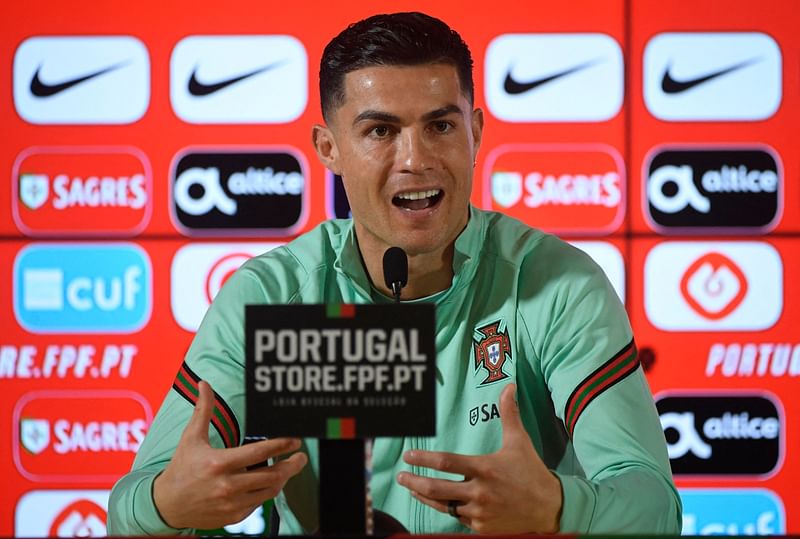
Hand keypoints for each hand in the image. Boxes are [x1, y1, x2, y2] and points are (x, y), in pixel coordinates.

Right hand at [153, 380, 307, 528]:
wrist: (167, 505)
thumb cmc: (181, 468)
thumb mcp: (191, 437)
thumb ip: (203, 410)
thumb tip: (204, 385)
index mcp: (219, 464)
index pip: (259, 453)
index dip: (281, 445)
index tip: (295, 440)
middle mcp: (227, 486)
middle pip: (271, 475)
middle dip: (291, 465)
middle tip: (301, 456)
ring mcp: (232, 504)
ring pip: (269, 491)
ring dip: (283, 478)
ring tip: (290, 467)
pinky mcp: (234, 516)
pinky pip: (259, 503)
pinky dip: (267, 491)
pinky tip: (270, 481)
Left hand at [396, 383, 561, 533]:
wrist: (549, 508)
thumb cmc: (531, 472)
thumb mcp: (519, 441)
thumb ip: (509, 414)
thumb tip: (508, 386)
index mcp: (485, 469)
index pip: (446, 462)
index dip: (423, 459)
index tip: (408, 455)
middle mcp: (479, 492)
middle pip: (436, 488)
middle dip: (414, 482)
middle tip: (401, 476)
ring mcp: (479, 512)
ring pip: (443, 506)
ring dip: (424, 497)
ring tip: (412, 489)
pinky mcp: (481, 527)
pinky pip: (457, 518)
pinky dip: (447, 510)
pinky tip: (439, 503)